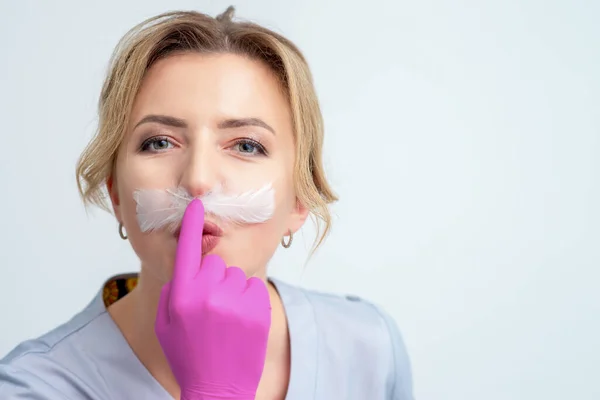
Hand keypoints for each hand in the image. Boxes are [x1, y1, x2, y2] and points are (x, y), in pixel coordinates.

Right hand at [155, 199, 271, 399]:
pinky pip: (253, 287)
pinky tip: (240, 323)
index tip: (196, 205)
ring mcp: (234, 301)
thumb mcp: (167, 325)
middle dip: (212, 280)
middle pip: (215, 263)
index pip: (186, 250)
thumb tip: (187, 267)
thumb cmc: (189, 356)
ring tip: (226, 320)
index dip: (190, 225)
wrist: (218, 389)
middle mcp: (207, 294)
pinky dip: (248, 300)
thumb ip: (173, 291)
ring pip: (236, 276)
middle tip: (210, 308)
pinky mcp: (257, 309)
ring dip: (231, 291)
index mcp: (181, 295)